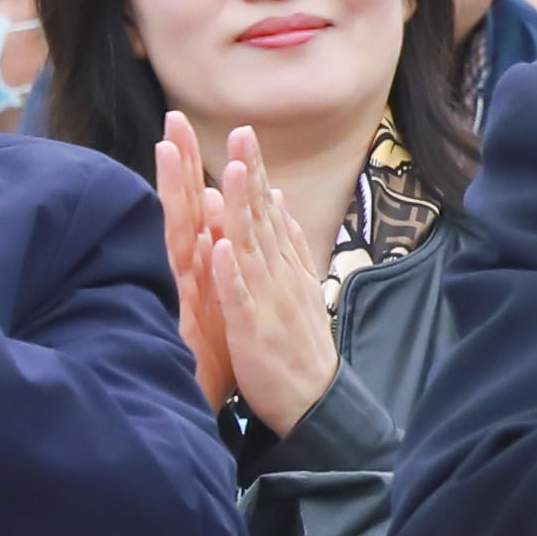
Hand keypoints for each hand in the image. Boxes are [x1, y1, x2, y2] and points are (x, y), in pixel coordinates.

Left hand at [166, 119, 349, 427]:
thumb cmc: (299, 347)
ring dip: (241, 209)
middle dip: (249, 173)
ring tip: (230, 171)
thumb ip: (286, 243)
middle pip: (260, 217)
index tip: (243, 133)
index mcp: (283, 265)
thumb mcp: (297, 287)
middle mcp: (278, 275)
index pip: (267, 210)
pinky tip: (220, 247)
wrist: (316, 404)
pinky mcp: (254, 331)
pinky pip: (240, 298)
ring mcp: (267, 300)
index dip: (255, 171)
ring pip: (251, 248)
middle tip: (241, 131)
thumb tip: (277, 199)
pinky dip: (231, 273)